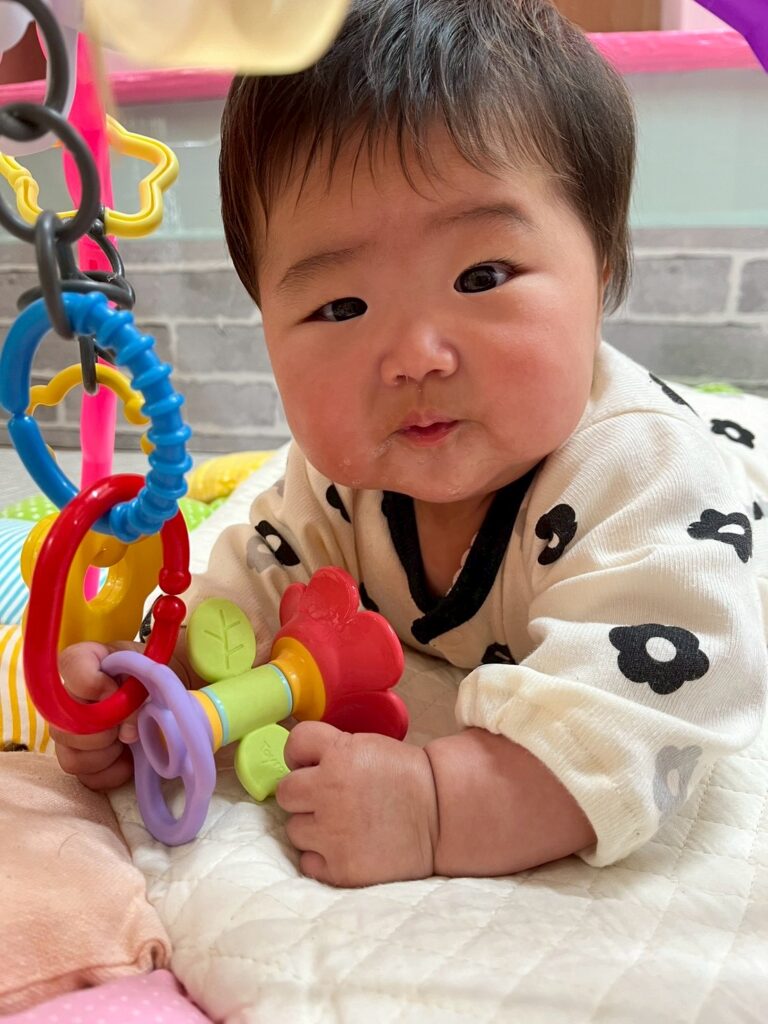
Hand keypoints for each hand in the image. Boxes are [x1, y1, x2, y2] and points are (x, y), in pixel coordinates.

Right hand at [51, 641, 140, 789]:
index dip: (100, 688)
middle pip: (65, 727)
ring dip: (109, 753)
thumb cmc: (151, 674)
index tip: (125, 692)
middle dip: (106, 732)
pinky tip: (129, 758)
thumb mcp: (150, 670)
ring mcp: (66, 733)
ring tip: (130, 740)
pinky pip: (86, 777)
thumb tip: (128, 733)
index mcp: (80, 662)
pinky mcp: (79, 759)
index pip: (73, 674)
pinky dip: (113, 772)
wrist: (161, 692)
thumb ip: (139, 690)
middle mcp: (63, 699)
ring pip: (72, 758)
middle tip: (130, 724)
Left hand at [276, 721, 438, 886]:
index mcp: (339, 754)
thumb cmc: (406, 778)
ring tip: (343, 825)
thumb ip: (332, 753)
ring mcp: (332, 833)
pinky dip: (322, 857)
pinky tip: (345, 847)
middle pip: (285, 792)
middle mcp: (329, 791)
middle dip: (302, 795)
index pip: (294, 744)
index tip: (309, 764)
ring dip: (313, 828)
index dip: (300, 754)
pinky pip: (307, 862)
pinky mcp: (340, 867)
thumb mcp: (368, 746)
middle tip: (326, 799)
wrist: (442, 816)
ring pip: (294, 830)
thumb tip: (298, 766)